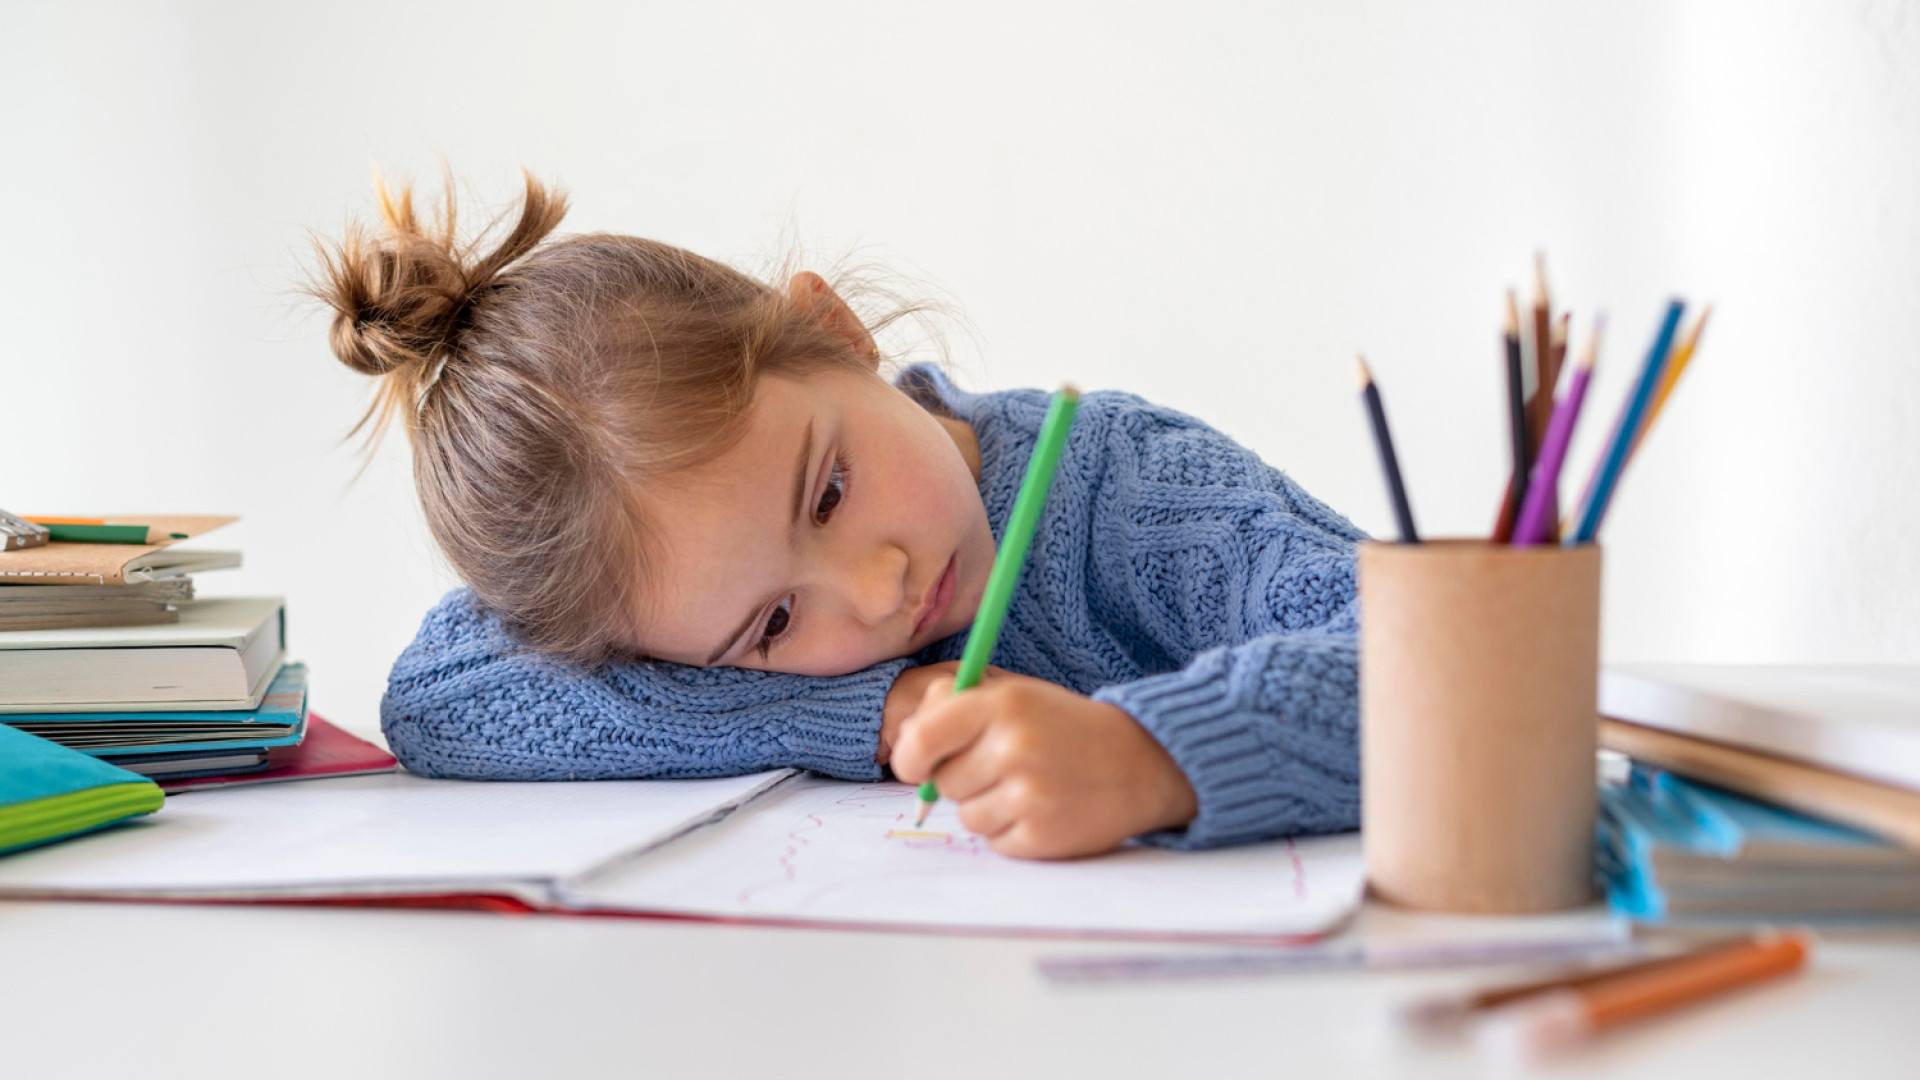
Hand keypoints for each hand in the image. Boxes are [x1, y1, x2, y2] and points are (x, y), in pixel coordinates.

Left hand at [888, 672, 1198, 859]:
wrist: (1142, 762)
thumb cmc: (1066, 727)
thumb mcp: (1016, 696)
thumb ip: (958, 706)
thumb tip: (907, 739)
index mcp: (1003, 704)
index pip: (923, 736)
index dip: (910, 755)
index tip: (916, 762)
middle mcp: (1014, 746)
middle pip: (942, 782)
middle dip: (963, 778)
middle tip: (1004, 767)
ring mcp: (1030, 794)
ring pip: (966, 816)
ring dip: (987, 807)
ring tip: (1029, 787)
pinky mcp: (1042, 835)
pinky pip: (994, 842)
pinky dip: (1011, 831)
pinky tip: (1043, 809)